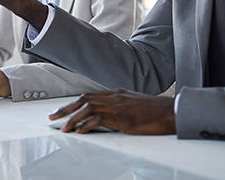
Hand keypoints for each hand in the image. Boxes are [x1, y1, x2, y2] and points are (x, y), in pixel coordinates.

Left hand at [48, 88, 175, 134]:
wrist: (171, 111)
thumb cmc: (154, 110)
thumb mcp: (133, 103)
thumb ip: (118, 106)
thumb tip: (105, 115)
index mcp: (116, 93)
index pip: (88, 96)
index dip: (72, 103)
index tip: (61, 111)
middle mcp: (115, 97)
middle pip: (84, 100)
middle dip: (66, 109)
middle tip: (52, 117)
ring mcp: (119, 107)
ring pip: (88, 108)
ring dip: (73, 118)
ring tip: (63, 127)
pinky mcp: (124, 119)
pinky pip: (101, 119)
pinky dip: (87, 124)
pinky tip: (80, 131)